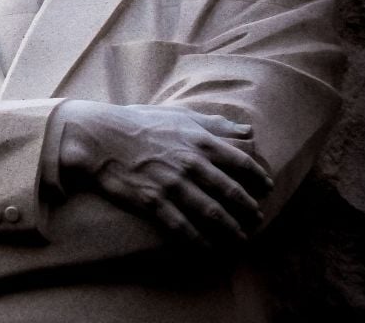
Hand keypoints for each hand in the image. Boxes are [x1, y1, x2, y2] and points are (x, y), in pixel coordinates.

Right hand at [55, 101, 273, 246]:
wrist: (98, 138)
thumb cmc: (138, 123)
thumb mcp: (178, 115)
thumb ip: (215, 124)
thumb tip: (248, 131)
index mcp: (199, 141)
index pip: (241, 163)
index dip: (258, 178)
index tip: (266, 189)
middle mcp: (190, 164)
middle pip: (231, 192)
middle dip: (248, 210)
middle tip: (257, 219)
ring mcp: (172, 184)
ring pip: (211, 213)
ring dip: (230, 229)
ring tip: (240, 238)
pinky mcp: (153, 201)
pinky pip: (182, 226)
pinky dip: (198, 240)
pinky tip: (207, 247)